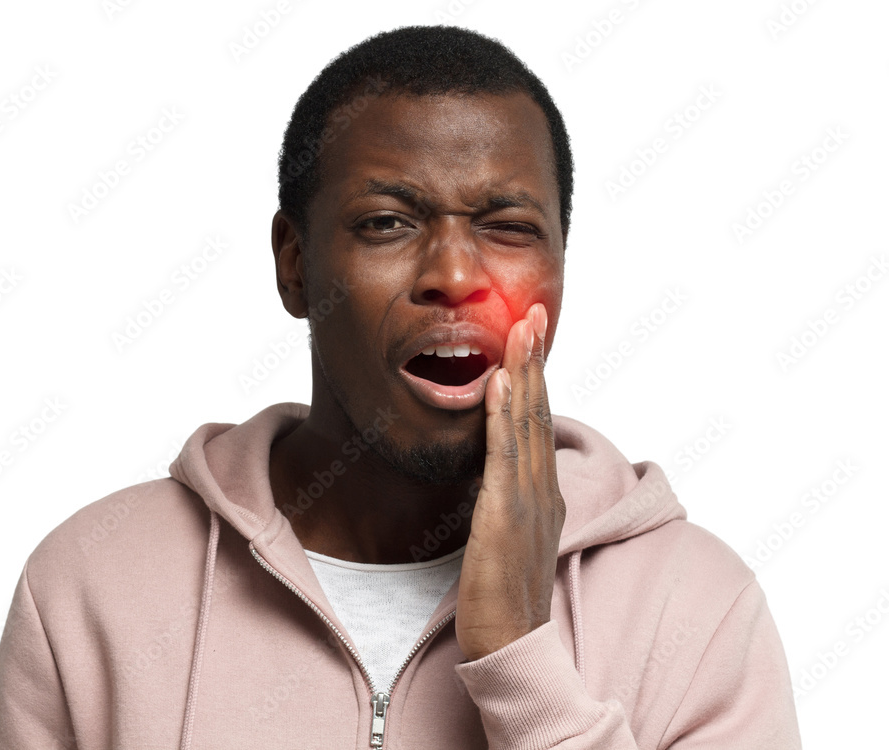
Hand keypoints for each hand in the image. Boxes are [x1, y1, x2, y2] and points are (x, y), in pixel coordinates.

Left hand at [455, 302, 565, 661]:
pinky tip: (500, 384)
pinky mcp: (505, 517)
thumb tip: (493, 470)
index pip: (536, 422)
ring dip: (524, 373)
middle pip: (536, 412)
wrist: (509, 644)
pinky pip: (504, 458)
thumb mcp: (507, 533)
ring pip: (525, 425)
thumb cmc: (503, 592)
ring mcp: (527, 501)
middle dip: (534, 359)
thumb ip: (504, 498)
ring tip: (521, 329)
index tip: (528, 334)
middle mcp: (541, 488)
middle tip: (531, 311)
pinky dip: (503, 418)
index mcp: (541, 491)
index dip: (534, 376)